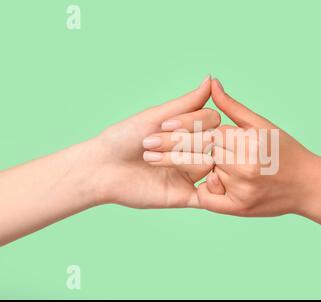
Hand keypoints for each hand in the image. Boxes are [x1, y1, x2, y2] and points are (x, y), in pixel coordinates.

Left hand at [90, 76, 219, 208]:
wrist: (102, 168)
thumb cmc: (125, 138)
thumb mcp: (156, 116)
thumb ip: (188, 102)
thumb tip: (211, 79)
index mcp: (190, 130)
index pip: (212, 119)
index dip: (190, 122)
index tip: (163, 125)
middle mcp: (195, 150)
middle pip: (211, 141)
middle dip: (179, 141)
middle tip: (148, 144)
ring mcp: (192, 174)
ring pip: (207, 164)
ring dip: (177, 160)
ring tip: (149, 159)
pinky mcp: (187, 196)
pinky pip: (209, 195)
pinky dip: (206, 188)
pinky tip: (181, 180)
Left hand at [196, 79, 320, 215]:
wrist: (308, 185)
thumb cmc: (286, 151)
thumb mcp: (263, 125)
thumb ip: (233, 106)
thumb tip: (212, 82)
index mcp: (252, 143)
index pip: (216, 133)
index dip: (223, 136)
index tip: (234, 140)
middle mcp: (246, 167)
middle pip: (211, 152)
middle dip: (219, 152)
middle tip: (237, 157)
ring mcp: (242, 190)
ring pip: (209, 172)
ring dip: (217, 171)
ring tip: (240, 171)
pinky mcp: (238, 209)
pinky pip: (207, 198)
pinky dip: (209, 192)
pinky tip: (224, 185)